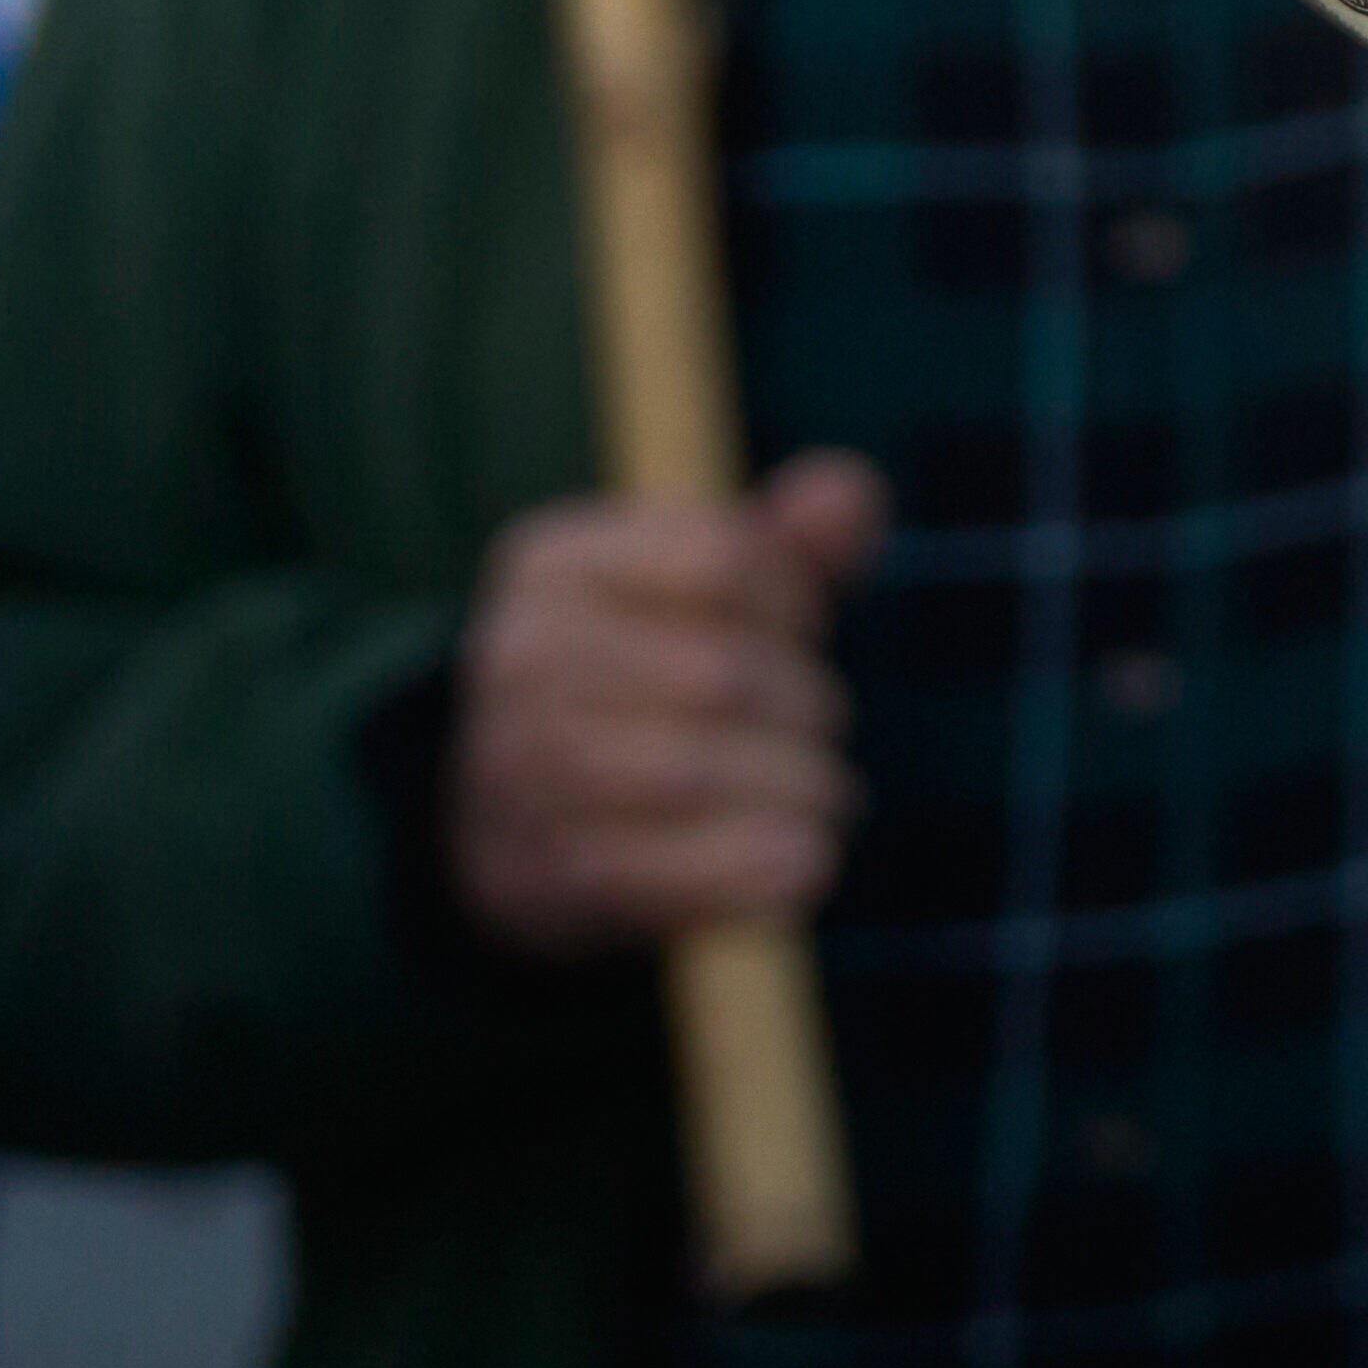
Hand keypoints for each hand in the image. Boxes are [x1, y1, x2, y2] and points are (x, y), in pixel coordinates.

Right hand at [447, 454, 890, 957]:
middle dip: (805, 706)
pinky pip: (668, 872)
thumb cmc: (646, 676)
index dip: (792, 600)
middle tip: (818, 728)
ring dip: (794, 790)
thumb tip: (851, 493)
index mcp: (556, 565)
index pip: (723, 558)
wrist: (516, 817)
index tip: (796, 630)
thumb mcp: (705, 590)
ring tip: (823, 798)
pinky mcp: (548, 874)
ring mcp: (521, 770)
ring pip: (694, 772)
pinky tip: (808, 861)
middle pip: (722, 674)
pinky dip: (756, 869)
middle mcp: (522, 659)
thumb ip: (785, 542)